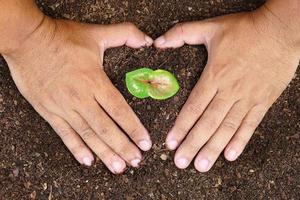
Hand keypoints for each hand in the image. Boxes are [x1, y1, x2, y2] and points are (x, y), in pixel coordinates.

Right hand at [3, 17, 152, 173]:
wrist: (26, 40)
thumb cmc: (62, 38)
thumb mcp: (96, 33)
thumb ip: (125, 34)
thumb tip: (147, 40)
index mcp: (95, 81)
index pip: (119, 110)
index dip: (133, 128)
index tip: (145, 143)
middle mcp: (81, 98)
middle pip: (106, 128)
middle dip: (123, 147)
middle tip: (136, 161)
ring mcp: (64, 107)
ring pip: (88, 135)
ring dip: (104, 153)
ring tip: (118, 167)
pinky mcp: (49, 112)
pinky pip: (65, 134)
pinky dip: (76, 149)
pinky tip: (88, 161)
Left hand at [155, 9, 298, 171]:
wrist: (281, 30)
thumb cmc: (245, 29)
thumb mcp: (211, 27)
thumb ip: (182, 33)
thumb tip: (158, 42)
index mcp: (215, 75)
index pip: (194, 107)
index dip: (181, 126)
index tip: (171, 142)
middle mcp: (229, 91)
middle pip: (208, 123)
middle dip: (193, 144)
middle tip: (181, 162)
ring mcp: (248, 98)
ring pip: (227, 128)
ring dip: (213, 148)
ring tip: (201, 165)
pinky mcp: (263, 101)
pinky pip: (250, 124)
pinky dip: (240, 140)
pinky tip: (230, 155)